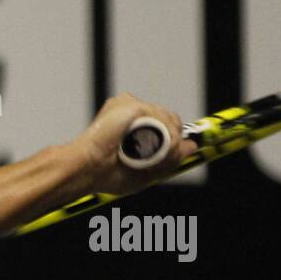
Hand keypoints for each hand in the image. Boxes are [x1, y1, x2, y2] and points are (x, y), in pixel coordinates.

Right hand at [68, 92, 199, 197]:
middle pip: (171, 121)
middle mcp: (130, 109)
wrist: (88, 170)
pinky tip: (143, 150)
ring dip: (166, 145)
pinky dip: (161, 139)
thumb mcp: (146, 171)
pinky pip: (164, 122)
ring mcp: (131, 106)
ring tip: (143, 159)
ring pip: (171, 122)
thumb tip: (193, 146)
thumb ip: (170, 158)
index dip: (170, 140)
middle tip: (152, 162)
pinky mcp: (134, 106)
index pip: (163, 124)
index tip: (169, 156)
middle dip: (170, 144)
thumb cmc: (106, 174)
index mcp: (128, 122)